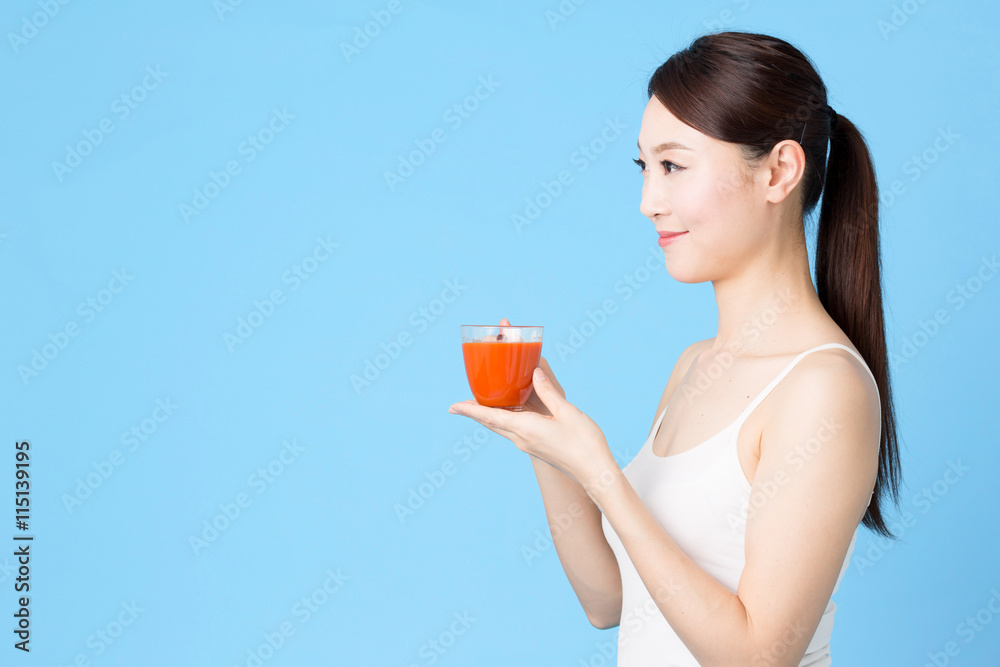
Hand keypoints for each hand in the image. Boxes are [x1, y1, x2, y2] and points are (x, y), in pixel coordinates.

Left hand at [449, 318, 612, 487]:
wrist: (595, 473)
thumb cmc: (584, 443)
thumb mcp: (567, 411)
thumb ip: (548, 391)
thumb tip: (534, 373)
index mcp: (525, 429)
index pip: (490, 417)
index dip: (470, 410)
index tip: (452, 407)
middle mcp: (521, 438)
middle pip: (491, 422)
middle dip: (475, 411)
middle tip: (459, 403)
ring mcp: (528, 444)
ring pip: (501, 427)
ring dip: (489, 415)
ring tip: (481, 402)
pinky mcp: (536, 446)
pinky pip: (513, 430)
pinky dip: (504, 418)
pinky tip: (509, 410)